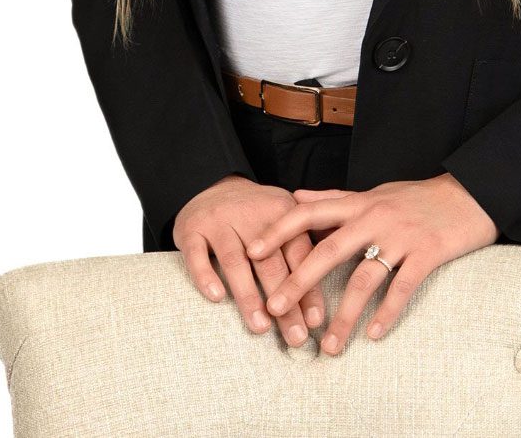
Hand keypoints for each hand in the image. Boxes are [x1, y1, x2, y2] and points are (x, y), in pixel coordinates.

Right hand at [172, 175, 331, 346]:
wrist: (212, 184)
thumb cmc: (255, 213)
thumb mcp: (283, 218)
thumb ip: (303, 246)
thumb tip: (328, 294)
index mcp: (280, 211)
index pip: (298, 253)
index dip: (308, 287)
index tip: (316, 321)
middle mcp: (251, 214)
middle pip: (270, 262)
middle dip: (285, 302)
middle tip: (296, 336)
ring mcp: (220, 220)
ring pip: (235, 260)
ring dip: (249, 295)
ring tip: (261, 327)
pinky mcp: (192, 228)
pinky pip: (197, 254)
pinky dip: (206, 275)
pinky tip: (216, 298)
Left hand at [244, 172, 498, 355]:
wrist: (471, 193)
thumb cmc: (418, 197)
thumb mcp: (375, 192)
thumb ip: (335, 198)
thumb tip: (297, 194)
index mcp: (360, 203)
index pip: (311, 212)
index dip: (279, 230)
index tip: (251, 251)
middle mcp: (375, 217)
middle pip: (328, 249)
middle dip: (299, 281)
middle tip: (275, 309)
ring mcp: (401, 235)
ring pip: (364, 277)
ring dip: (344, 314)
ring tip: (329, 345)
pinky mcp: (427, 252)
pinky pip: (403, 286)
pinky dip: (387, 312)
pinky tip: (374, 334)